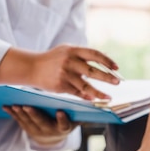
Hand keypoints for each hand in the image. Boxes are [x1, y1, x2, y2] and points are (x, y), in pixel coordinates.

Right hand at [0, 45, 120, 100]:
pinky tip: (94, 99)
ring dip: (99, 92)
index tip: (116, 68)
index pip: (94, 54)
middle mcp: (69, 61)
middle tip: (117, 82)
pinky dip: (86, 97)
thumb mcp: (67, 51)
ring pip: (85, 86)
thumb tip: (105, 58)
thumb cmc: (54, 59)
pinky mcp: (60, 85)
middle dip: (106, 77)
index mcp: (73, 50)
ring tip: (109, 97)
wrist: (32, 67)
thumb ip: (84, 55)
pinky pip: (77, 93)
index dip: (106, 61)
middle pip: (92, 71)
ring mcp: (64, 74)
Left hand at [2, 105, 77, 147]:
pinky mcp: (28, 130)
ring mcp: (37, 132)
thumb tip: (85, 100)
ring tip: (15, 105)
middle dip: (34, 115)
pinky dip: (13, 114)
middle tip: (27, 106)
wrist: (53, 139)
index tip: (61, 112)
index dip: (62, 119)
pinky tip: (6, 106)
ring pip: (28, 122)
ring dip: (20, 113)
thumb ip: (77, 113)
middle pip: (42, 123)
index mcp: (63, 129)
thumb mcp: (74, 120)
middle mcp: (50, 132)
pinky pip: (20, 121)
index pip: (64, 125)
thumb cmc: (65, 123)